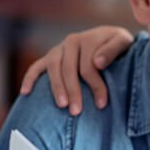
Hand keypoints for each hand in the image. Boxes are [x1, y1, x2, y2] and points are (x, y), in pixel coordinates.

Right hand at [19, 25, 133, 114]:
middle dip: (73, 91)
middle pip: (69, 69)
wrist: (112, 39)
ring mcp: (59, 49)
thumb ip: (113, 50)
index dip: (95, 86)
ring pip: (53, 68)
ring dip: (56, 87)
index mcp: (89, 38)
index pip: (89, 66)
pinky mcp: (51, 56)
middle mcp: (72, 41)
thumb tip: (98, 63)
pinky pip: (37, 66)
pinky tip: (26, 92)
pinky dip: (30, 78)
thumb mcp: (123, 42)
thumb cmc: (121, 46)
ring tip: (62, 106)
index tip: (101, 104)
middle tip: (77, 111)